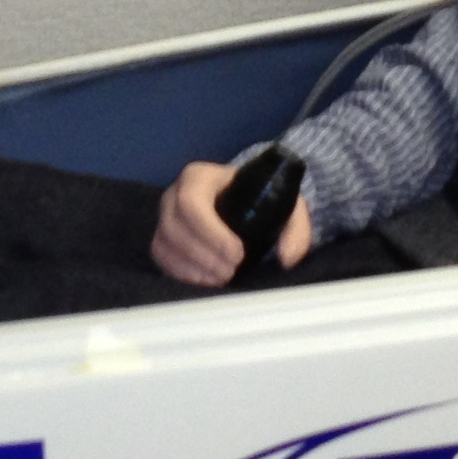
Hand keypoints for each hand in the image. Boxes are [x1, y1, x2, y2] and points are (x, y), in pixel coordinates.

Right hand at [152, 160, 312, 286]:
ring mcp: (165, 217)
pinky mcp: (163, 238)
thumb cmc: (260, 198)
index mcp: (199, 176)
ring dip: (192, 267)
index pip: (191, 202)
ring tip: (222, 279)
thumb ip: (296, 229)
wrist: (245, 199)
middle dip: (203, 254)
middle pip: (175, 227)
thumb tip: (287, 257)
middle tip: (231, 272)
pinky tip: (205, 281)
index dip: (211, 232)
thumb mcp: (286, 205)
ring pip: (165, 243)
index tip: (238, 254)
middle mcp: (174, 193)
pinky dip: (181, 272)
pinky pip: (161, 256)